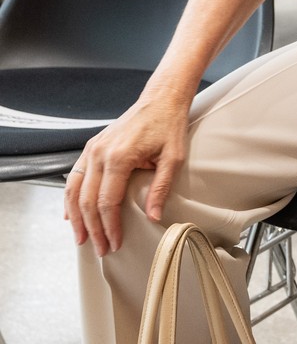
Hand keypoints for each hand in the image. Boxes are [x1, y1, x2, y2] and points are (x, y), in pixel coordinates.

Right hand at [64, 94, 190, 255]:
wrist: (161, 99)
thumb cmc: (169, 125)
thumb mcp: (173, 158)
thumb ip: (160, 188)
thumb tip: (153, 217)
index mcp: (119, 157)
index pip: (107, 202)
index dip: (109, 226)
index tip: (115, 243)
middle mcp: (99, 154)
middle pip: (87, 201)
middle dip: (93, 228)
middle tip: (100, 248)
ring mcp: (92, 149)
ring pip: (74, 190)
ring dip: (76, 217)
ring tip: (82, 238)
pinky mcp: (91, 147)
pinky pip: (74, 177)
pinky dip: (71, 198)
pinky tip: (72, 214)